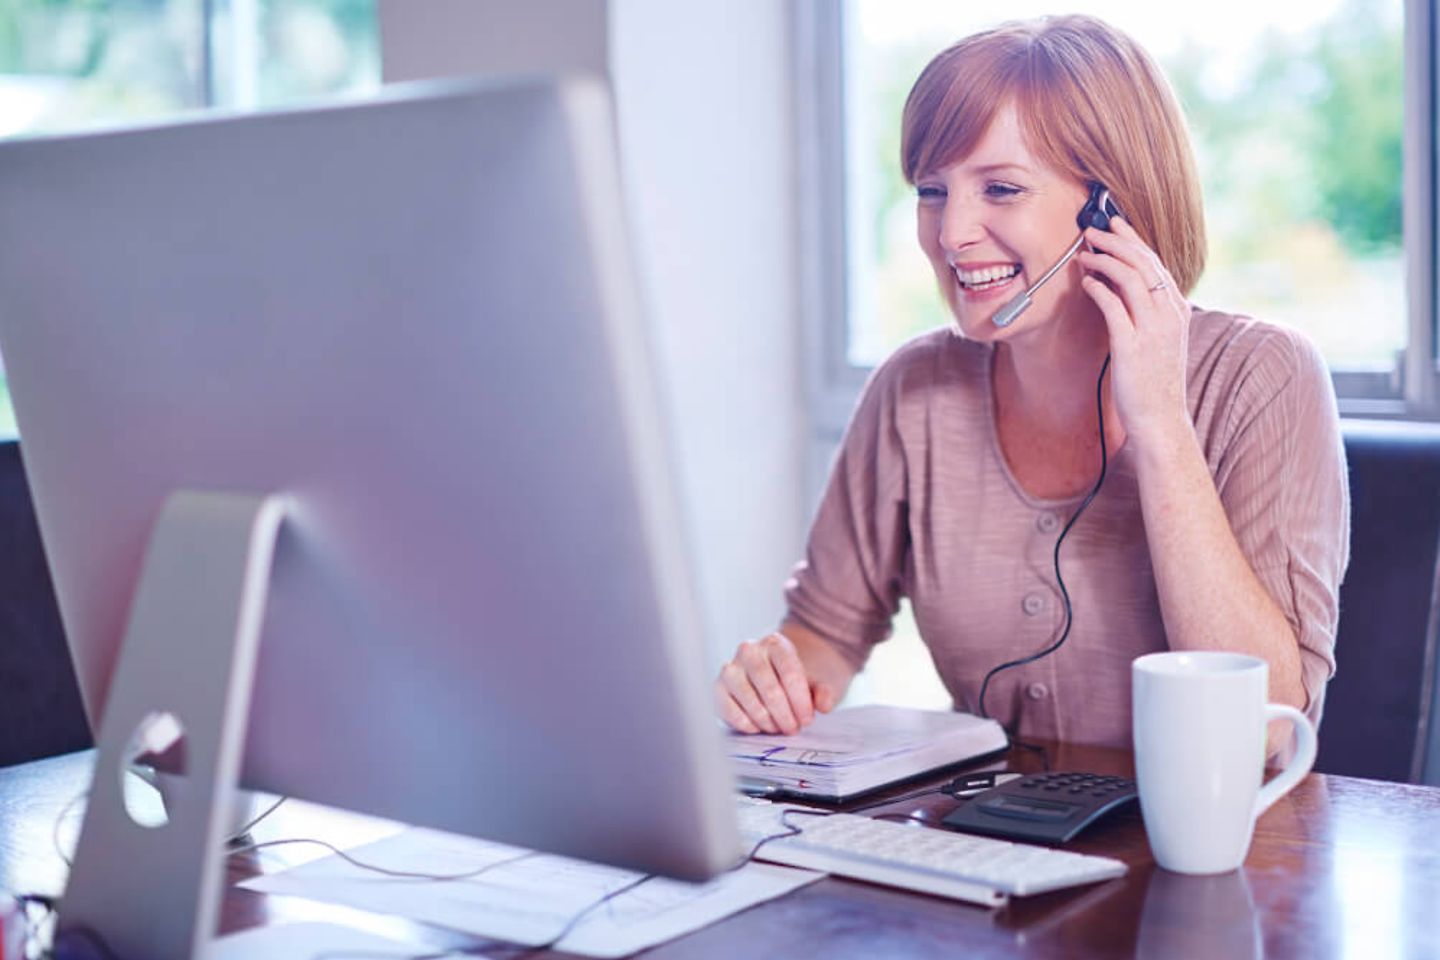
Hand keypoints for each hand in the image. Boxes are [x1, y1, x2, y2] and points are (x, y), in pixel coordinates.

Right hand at [714, 631, 837, 734]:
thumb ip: (824, 692)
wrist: (770, 675)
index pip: (789, 671)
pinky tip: (759, 728)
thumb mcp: (815, 681)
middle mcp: (749, 650)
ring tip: (778, 728)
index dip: (800, 700)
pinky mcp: (717, 687)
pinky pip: (729, 710)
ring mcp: (730, 668)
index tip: (807, 720)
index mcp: (775, 643)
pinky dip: (746, 724)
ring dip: (767, 721)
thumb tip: (824, 704)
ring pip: (749, 700)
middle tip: (793, 729)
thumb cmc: (793, 680)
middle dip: (784, 714)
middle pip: (769, 687)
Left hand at [1076, 216, 1191, 448]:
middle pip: (1143, 264)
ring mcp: (1152, 330)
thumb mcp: (1159, 340)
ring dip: (1104, 260)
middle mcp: (1169, 315)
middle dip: (1116, 241)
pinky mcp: (1132, 346)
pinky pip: (1114, 307)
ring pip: (1130, 279)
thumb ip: (1147, 313)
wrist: (1160, 419)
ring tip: (1085, 253)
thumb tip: (1119, 287)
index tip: (1115, 225)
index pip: (1155, 264)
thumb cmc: (1153, 381)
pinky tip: (1086, 282)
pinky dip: (1099, 289)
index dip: (1133, 241)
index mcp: (1177, 311)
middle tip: (1092, 230)